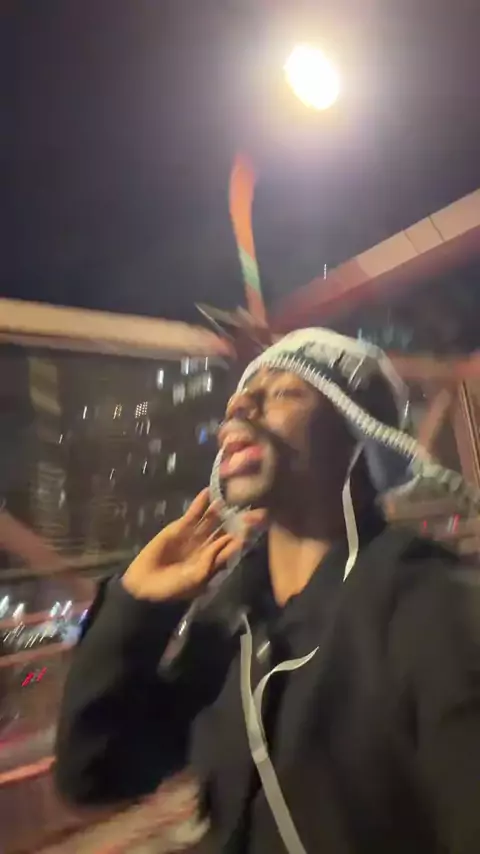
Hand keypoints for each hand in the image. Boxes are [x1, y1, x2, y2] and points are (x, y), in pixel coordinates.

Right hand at [122, 489, 263, 602]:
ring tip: (233, 493)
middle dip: (238, 517)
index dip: (245, 534)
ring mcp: (194, 535)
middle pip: (226, 528)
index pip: (234, 544)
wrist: (146, 586)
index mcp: (215, 560)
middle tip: (253, 503)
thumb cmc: (173, 588)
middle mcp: (207, 545)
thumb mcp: (196, 578)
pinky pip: (192, 514)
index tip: (259, 522)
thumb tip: (229, 540)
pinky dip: (200, 503)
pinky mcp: (179, 528)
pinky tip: (208, 492)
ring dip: (221, 507)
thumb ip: (212, 560)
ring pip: (211, 519)